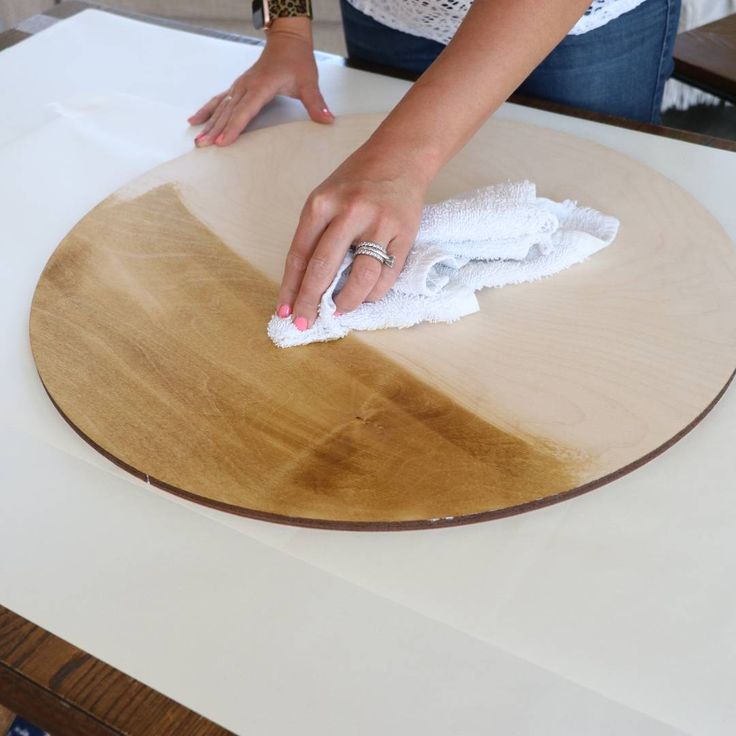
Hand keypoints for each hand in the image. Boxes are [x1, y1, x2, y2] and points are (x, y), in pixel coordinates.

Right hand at [188, 19, 332, 146]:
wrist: (287, 40)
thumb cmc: (297, 60)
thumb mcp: (309, 82)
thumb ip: (316, 103)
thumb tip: (327, 120)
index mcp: (261, 87)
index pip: (245, 111)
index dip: (234, 127)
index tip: (223, 142)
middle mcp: (246, 86)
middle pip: (228, 112)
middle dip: (214, 130)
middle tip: (203, 146)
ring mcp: (240, 86)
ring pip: (221, 107)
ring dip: (208, 124)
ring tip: (198, 139)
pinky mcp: (239, 86)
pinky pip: (219, 100)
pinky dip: (207, 110)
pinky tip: (195, 120)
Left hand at [275, 143, 428, 329]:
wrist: (400, 157)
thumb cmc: (357, 181)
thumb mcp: (326, 198)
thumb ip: (315, 234)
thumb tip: (304, 283)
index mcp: (322, 203)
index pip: (300, 255)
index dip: (290, 288)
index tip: (284, 311)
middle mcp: (349, 213)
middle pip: (324, 268)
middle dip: (311, 301)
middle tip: (305, 322)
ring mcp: (379, 224)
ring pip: (360, 277)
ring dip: (346, 302)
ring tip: (338, 311)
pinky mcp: (404, 234)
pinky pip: (387, 275)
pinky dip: (373, 293)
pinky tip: (364, 297)